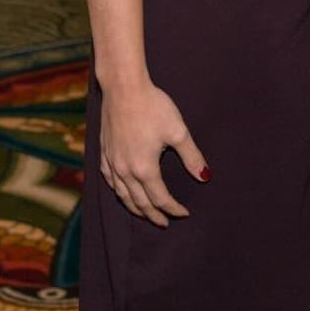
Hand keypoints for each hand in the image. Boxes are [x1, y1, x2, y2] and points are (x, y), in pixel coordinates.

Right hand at [99, 77, 209, 226]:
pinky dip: (118, 192)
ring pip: (122, 195)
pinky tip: (122, 191)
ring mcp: (112, 163)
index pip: (161, 199)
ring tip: (146, 214)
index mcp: (145, 169)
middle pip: (140, 203)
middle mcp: (125, 171)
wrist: (124, 87)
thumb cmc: (153, 106)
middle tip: (165, 222)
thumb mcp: (178, 131)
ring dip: (135, 208)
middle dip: (154, 215)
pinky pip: (110, 181)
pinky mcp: (104, 152)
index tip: (184, 213)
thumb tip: (205, 177)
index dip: (174, 209)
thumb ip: (192, 157)